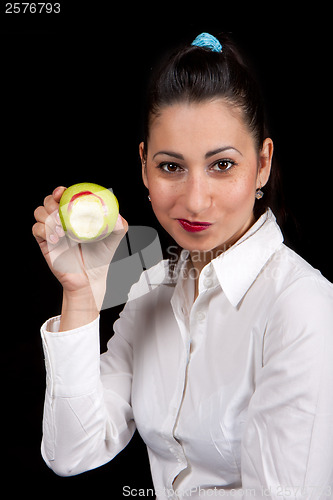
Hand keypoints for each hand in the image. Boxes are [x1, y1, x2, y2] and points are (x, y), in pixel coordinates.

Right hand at [32, 186, 127, 307]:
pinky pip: (37, 229)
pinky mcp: (44, 242)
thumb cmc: (100, 257)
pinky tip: (56, 239)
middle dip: (52, 202)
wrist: (89, 278)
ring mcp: (52, 230)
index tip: (63, 192)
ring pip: (40, 212)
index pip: (64, 196)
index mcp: (76, 214)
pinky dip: (44, 230)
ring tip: (62, 230)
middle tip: (61, 213)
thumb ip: (119, 226)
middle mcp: (62, 220)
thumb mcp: (113, 240)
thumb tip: (118, 217)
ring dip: (48, 217)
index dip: (61, 191)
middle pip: (48, 201)